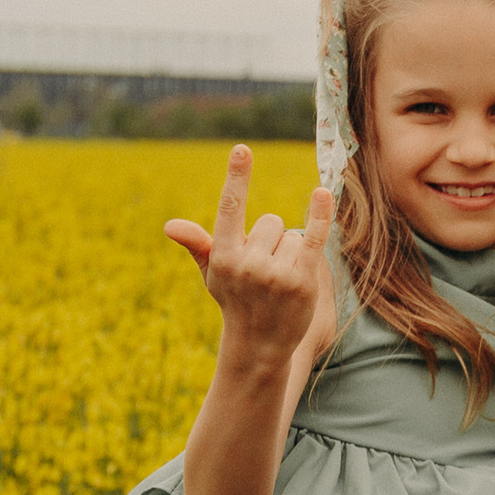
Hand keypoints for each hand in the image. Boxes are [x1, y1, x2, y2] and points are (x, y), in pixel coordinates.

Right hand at [164, 146, 333, 368]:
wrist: (260, 345)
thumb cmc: (235, 301)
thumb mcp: (213, 273)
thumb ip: (197, 243)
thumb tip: (170, 226)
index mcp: (223, 256)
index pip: (231, 207)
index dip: (237, 177)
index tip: (243, 149)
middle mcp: (248, 264)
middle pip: (271, 222)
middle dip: (271, 241)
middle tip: (265, 273)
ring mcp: (276, 273)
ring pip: (292, 234)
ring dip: (290, 252)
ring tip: (280, 281)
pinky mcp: (302, 280)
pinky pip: (314, 237)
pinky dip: (320, 215)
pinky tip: (323, 194)